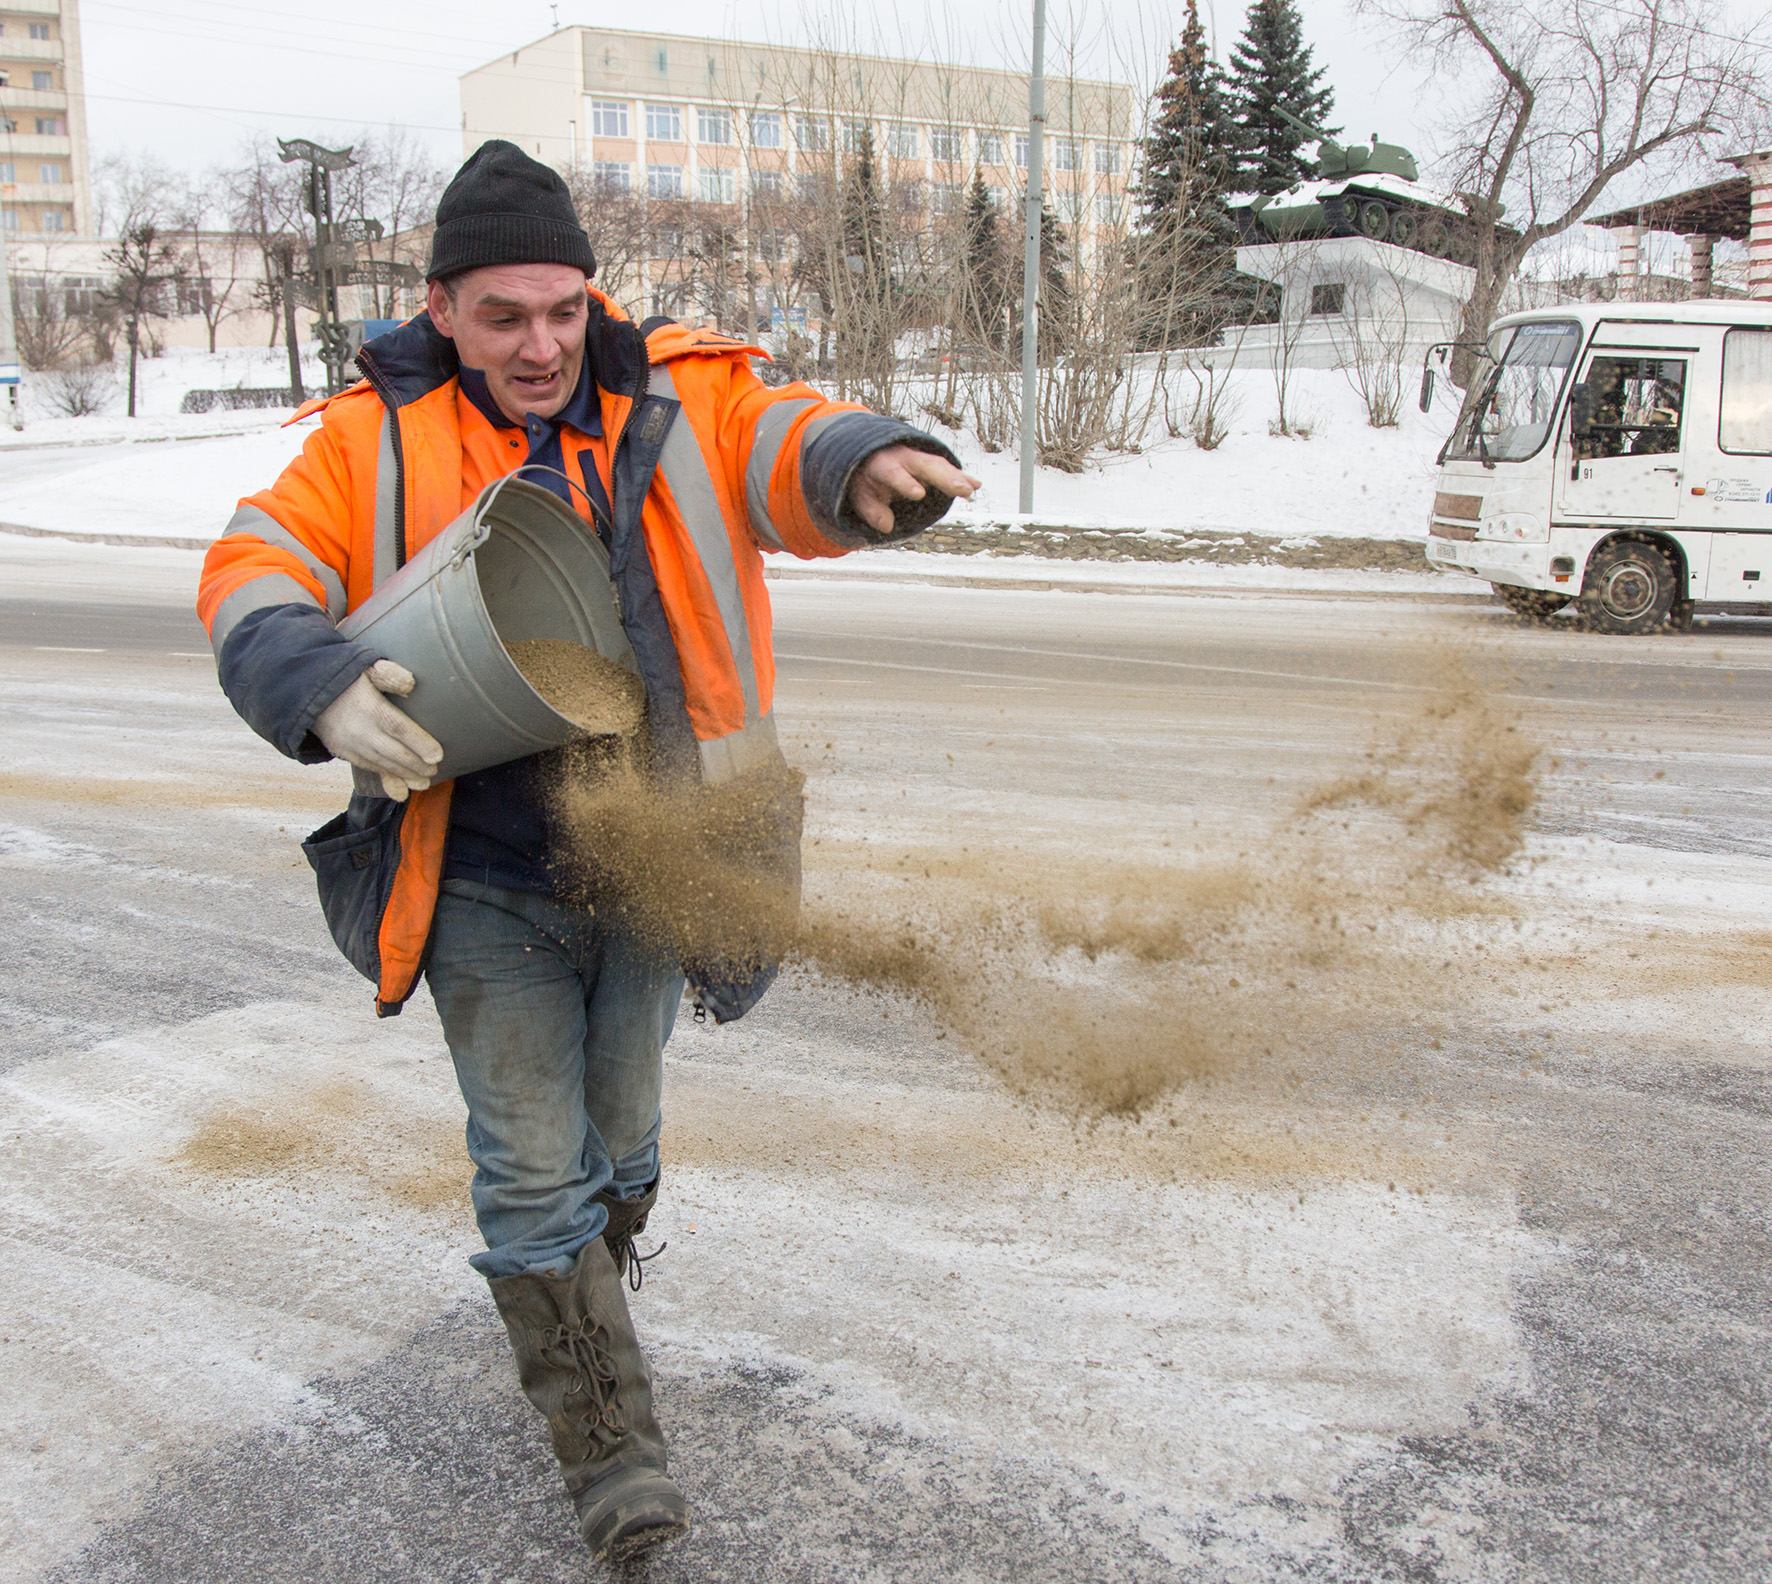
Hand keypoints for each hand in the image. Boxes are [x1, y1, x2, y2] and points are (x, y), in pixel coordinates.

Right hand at [313, 659, 442, 801]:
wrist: (307, 692)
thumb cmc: (345, 678)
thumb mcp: (365, 667)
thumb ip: (388, 674)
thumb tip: (411, 684)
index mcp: (369, 707)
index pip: (398, 728)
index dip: (419, 743)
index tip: (437, 756)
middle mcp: (360, 730)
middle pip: (393, 752)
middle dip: (416, 765)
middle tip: (434, 771)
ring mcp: (350, 744)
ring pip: (382, 764)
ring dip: (404, 776)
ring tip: (423, 783)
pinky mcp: (343, 752)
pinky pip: (368, 769)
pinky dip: (385, 779)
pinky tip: (399, 790)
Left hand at [847, 445, 981, 536]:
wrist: (868, 458)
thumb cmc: (864, 483)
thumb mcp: (860, 498)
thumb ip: (871, 511)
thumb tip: (886, 526)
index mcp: (882, 465)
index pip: (893, 474)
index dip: (905, 483)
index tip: (919, 494)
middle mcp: (903, 458)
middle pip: (925, 466)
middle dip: (944, 477)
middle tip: (962, 489)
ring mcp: (918, 460)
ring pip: (939, 466)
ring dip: (957, 477)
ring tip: (972, 489)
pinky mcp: (929, 464)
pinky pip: (947, 468)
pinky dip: (961, 476)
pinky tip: (977, 484)